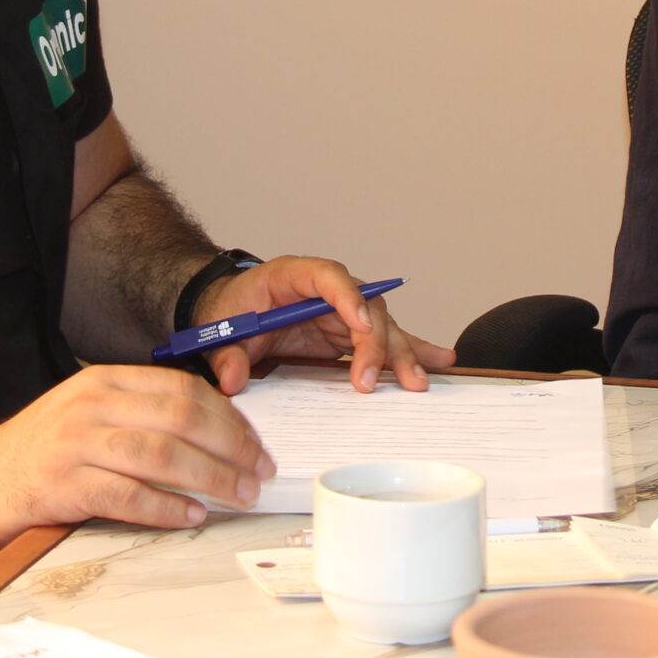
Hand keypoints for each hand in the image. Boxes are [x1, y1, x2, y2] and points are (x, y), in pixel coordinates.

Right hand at [0, 363, 274, 553]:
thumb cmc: (37, 454)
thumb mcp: (87, 415)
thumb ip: (139, 414)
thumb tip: (213, 434)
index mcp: (102, 381)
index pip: (183, 389)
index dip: (229, 418)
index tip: (255, 445)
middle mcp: (90, 405)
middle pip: (181, 417)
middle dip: (230, 446)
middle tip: (258, 473)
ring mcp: (73, 444)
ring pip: (161, 454)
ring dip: (210, 477)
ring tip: (239, 495)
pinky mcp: (60, 486)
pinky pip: (126, 495)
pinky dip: (166, 507)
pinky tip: (192, 516)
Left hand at [194, 255, 458, 394]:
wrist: (229, 312)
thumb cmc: (228, 311)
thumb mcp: (218, 331)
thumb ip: (226, 355)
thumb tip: (233, 380)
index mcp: (292, 276)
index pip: (328, 276)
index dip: (347, 297)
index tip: (360, 325)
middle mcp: (325, 290)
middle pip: (364, 306)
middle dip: (374, 343)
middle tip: (369, 381)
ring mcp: (341, 311)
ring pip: (382, 327)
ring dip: (400, 354)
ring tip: (417, 381)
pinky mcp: (348, 333)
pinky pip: (384, 340)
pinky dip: (410, 351)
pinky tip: (439, 361)